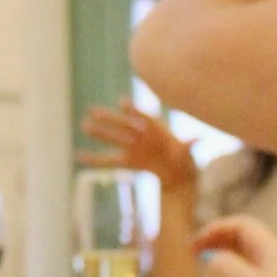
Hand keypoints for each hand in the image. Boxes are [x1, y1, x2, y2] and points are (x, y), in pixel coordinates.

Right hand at [80, 99, 196, 194]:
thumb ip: (186, 147)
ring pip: (114, 139)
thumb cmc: (184, 159)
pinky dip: (95, 159)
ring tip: (84, 126)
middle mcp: (142, 135)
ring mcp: (133, 147)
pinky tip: (79, 157)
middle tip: (93, 111)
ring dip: (100, 133)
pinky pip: (110, 160)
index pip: (142, 116)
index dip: (132, 109)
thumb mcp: (186, 153)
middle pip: (123, 125)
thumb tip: (197, 139)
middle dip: (109, 119)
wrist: (180, 174)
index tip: (121, 102)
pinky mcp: (129, 161)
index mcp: (156, 129)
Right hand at [193, 216, 276, 276]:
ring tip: (199, 270)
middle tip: (192, 252)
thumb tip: (210, 259)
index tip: (196, 241)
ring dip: (218, 262)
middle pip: (238, 240)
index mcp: (269, 250)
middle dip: (215, 242)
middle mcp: (269, 260)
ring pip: (238, 261)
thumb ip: (228, 267)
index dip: (217, 228)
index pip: (241, 225)